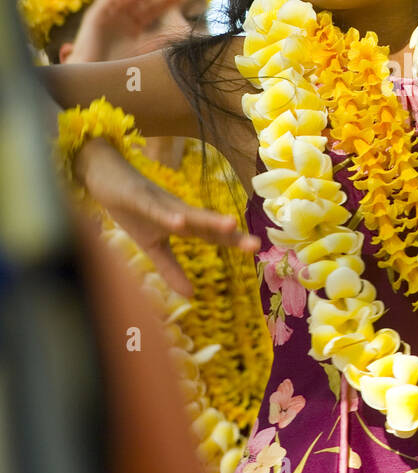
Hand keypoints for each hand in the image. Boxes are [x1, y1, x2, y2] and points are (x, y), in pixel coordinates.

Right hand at [68, 0, 186, 61]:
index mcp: (133, 26)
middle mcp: (122, 17)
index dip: (167, 0)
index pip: (153, 9)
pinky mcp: (94, 16)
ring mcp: (108, 15)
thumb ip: (157, 44)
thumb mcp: (143, 55)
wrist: (89, 82)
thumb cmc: (115, 71)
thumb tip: (181, 39)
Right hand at [74, 138, 260, 295]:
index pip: (211, 235)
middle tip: (256, 243)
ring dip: (207, 219)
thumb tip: (190, 296)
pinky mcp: (138, 198)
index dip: (233, 242)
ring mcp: (159, 202)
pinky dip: (166, 215)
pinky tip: (178, 222)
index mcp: (182, 223)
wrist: (105, 176)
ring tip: (230, 225)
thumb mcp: (151, 246)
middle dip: (230, 234)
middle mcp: (177, 210)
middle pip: (207, 224)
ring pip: (187, 213)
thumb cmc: (132, 209)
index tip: (258, 250)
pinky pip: (154, 208)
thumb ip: (171, 269)